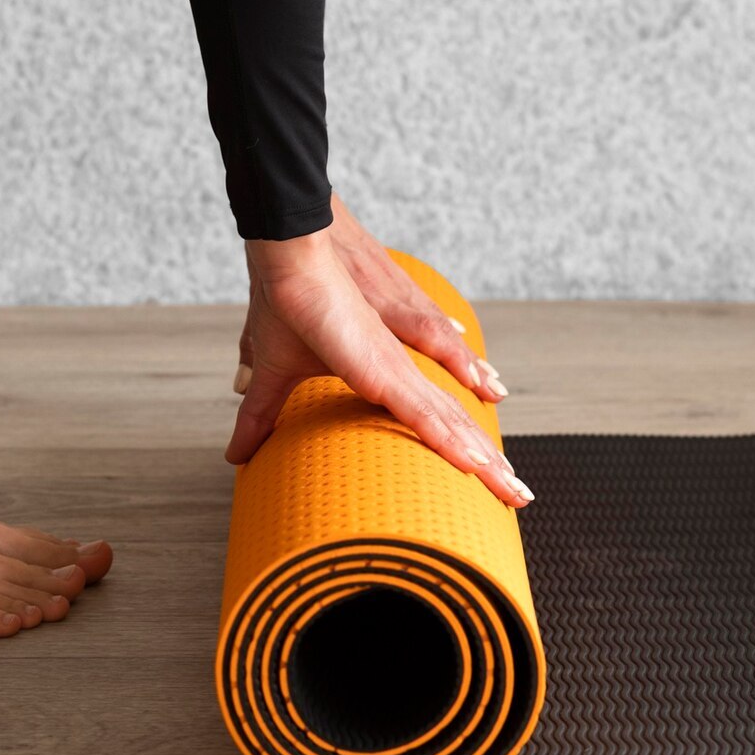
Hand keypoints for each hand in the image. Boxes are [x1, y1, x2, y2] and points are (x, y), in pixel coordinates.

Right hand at [227, 210, 530, 507]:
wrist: (289, 258)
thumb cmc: (286, 305)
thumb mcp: (273, 377)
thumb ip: (261, 416)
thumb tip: (234, 456)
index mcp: (384, 377)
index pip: (431, 421)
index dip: (457, 449)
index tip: (485, 478)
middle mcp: (402, 377)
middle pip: (455, 429)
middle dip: (488, 467)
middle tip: (520, 497)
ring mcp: (398, 375)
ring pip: (453, 428)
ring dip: (485, 464)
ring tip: (518, 494)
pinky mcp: (386, 372)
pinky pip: (427, 415)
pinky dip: (452, 442)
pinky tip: (480, 466)